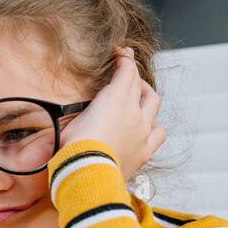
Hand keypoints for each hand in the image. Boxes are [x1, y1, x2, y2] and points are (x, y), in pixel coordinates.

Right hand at [58, 47, 166, 180]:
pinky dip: (154, 126)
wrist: (87, 175)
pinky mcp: (145, 149)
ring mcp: (142, 130)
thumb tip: (73, 115)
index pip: (127, 70)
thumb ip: (77, 111)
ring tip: (138, 100)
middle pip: (140, 84)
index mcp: (115, 98)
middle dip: (134, 76)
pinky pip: (159, 132)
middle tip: (126, 76)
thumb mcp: (68, 122)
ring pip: (153, 103)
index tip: (121, 53)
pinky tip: (147, 127)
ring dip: (146, 97)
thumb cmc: (73, 149)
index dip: (125, 58)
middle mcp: (134, 111)